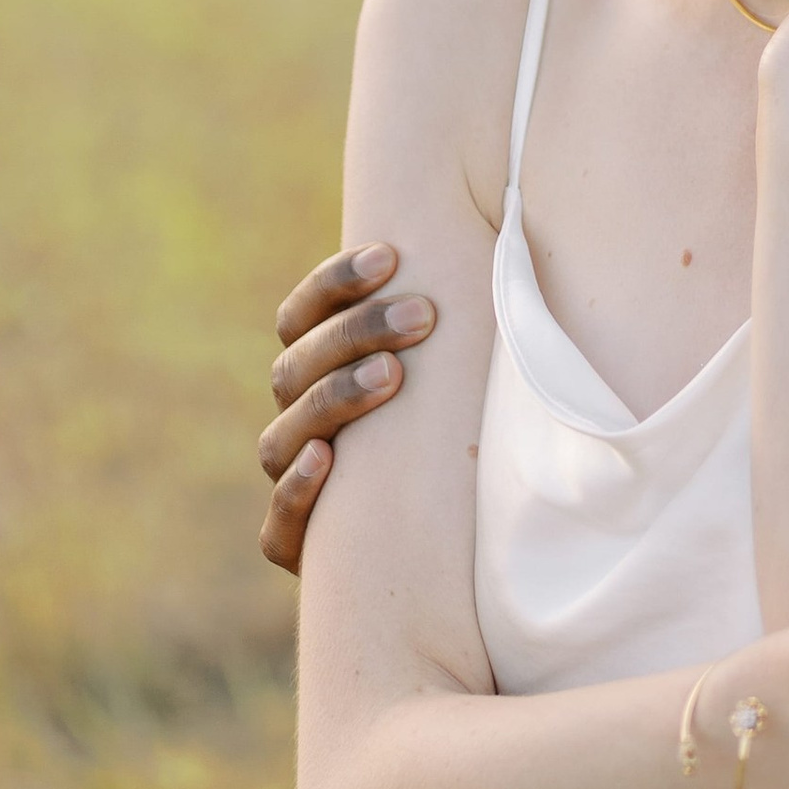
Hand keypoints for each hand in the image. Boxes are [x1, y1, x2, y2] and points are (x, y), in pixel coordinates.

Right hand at [256, 244, 431, 570]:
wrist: (439, 552)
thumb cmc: (453, 438)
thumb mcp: (450, 378)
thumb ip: (453, 324)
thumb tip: (509, 237)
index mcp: (314, 372)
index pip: (300, 316)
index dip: (335, 282)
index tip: (390, 256)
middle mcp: (294, 422)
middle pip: (296, 366)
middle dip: (356, 332)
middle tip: (421, 316)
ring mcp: (290, 483)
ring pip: (283, 436)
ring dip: (335, 399)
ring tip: (391, 375)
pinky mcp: (296, 545)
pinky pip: (279, 522)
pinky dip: (297, 489)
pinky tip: (326, 459)